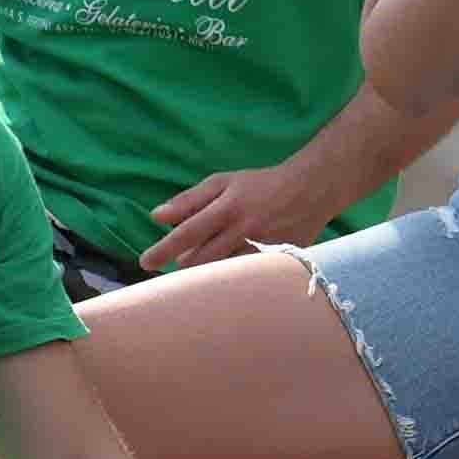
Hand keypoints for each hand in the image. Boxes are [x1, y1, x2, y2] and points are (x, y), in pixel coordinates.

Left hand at [139, 158, 337, 272]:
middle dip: (184, 268)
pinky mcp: (279, 260)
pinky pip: (248, 275)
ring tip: (200, 270)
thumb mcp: (224, 182)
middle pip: (204, 259)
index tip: (146, 262)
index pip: (188, 233)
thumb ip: (189, 200)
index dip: (164, 249)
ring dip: (207, 274)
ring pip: (225, 271)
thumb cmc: (262, 184)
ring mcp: (263, 247)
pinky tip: (227, 276)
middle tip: (174, 269)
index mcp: (228, 207)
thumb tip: (156, 216)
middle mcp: (244, 229)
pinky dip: (232, 277)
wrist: (313, 189)